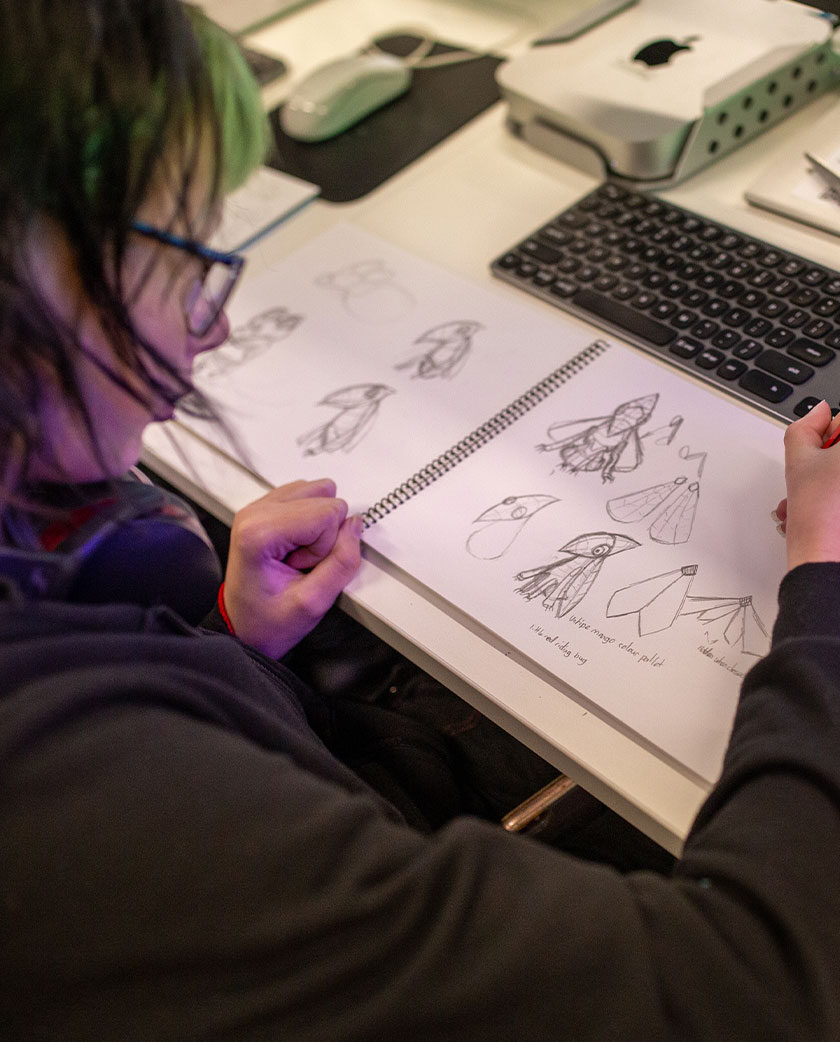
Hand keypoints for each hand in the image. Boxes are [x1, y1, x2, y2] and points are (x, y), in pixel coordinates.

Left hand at [222, 478, 362, 657]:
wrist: (245, 626)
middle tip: (301, 564)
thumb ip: (341, 563)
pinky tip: (296, 546)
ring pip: (318, 494)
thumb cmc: (268, 620)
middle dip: (323, 536)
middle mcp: (255, 512)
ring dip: (317, 528)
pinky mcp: (266, 507)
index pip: (327, 512)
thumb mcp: (313, 603)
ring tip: (297, 556)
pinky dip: (310, 522)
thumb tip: (354, 526)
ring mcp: (258, 507)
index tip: (304, 567)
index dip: (326, 546)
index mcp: (259, 532)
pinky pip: (307, 497)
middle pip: (324, 501)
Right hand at [777, 401, 839, 571]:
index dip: (825, 438)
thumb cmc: (821, 516)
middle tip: (814, 480)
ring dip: (828, 485)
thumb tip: (817, 414)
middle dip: (826, 464)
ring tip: (809, 502)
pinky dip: (835, 502)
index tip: (817, 454)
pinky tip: (820, 514)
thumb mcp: (798, 461)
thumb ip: (804, 428)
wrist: (828, 559)